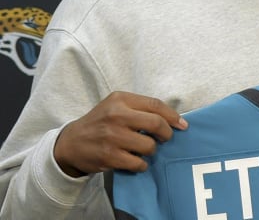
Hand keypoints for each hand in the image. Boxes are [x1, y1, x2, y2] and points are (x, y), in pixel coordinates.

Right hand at [53, 91, 186, 176]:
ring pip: (149, 146)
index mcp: (120, 99)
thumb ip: (140, 108)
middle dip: (167, 134)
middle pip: (156, 124)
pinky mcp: (108, 156)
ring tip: (145, 149)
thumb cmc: (101, 122)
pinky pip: (138, 163)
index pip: (156, 105)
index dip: (173, 116)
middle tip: (165, 139)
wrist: (71, 143)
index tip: (182, 125)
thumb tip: (173, 119)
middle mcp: (116, 115)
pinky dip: (142, 164)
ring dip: (152, 150)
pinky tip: (137, 161)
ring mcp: (112, 136)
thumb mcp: (116, 106)